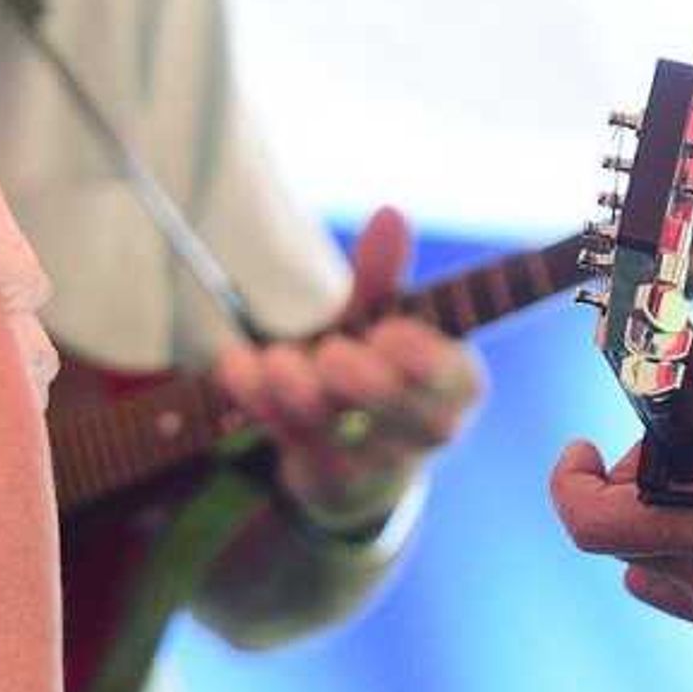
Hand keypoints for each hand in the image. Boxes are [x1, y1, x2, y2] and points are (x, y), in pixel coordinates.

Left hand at [212, 207, 482, 531]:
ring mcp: (380, 462)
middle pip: (413, 417)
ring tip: (279, 360)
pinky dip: (263, 405)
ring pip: (349, 434)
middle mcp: (428, 429)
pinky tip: (237, 368)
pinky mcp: (331, 478)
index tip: (387, 330)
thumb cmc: (376, 364)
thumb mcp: (379, 315)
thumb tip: (390, 214)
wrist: (357, 451)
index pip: (454, 378)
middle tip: (333, 354)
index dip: (424, 359)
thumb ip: (381, 273)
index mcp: (455, 383)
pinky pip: (298, 445)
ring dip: (305, 396)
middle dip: (371, 385)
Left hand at [546, 356, 692, 640]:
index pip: (592, 525)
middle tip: (674, 451)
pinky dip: (689, 549)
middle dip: (631, 486)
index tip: (583, 449)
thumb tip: (681, 356)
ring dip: (656, 522)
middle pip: (621, 536)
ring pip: (649, 566)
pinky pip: (687, 589)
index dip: (570, 482)